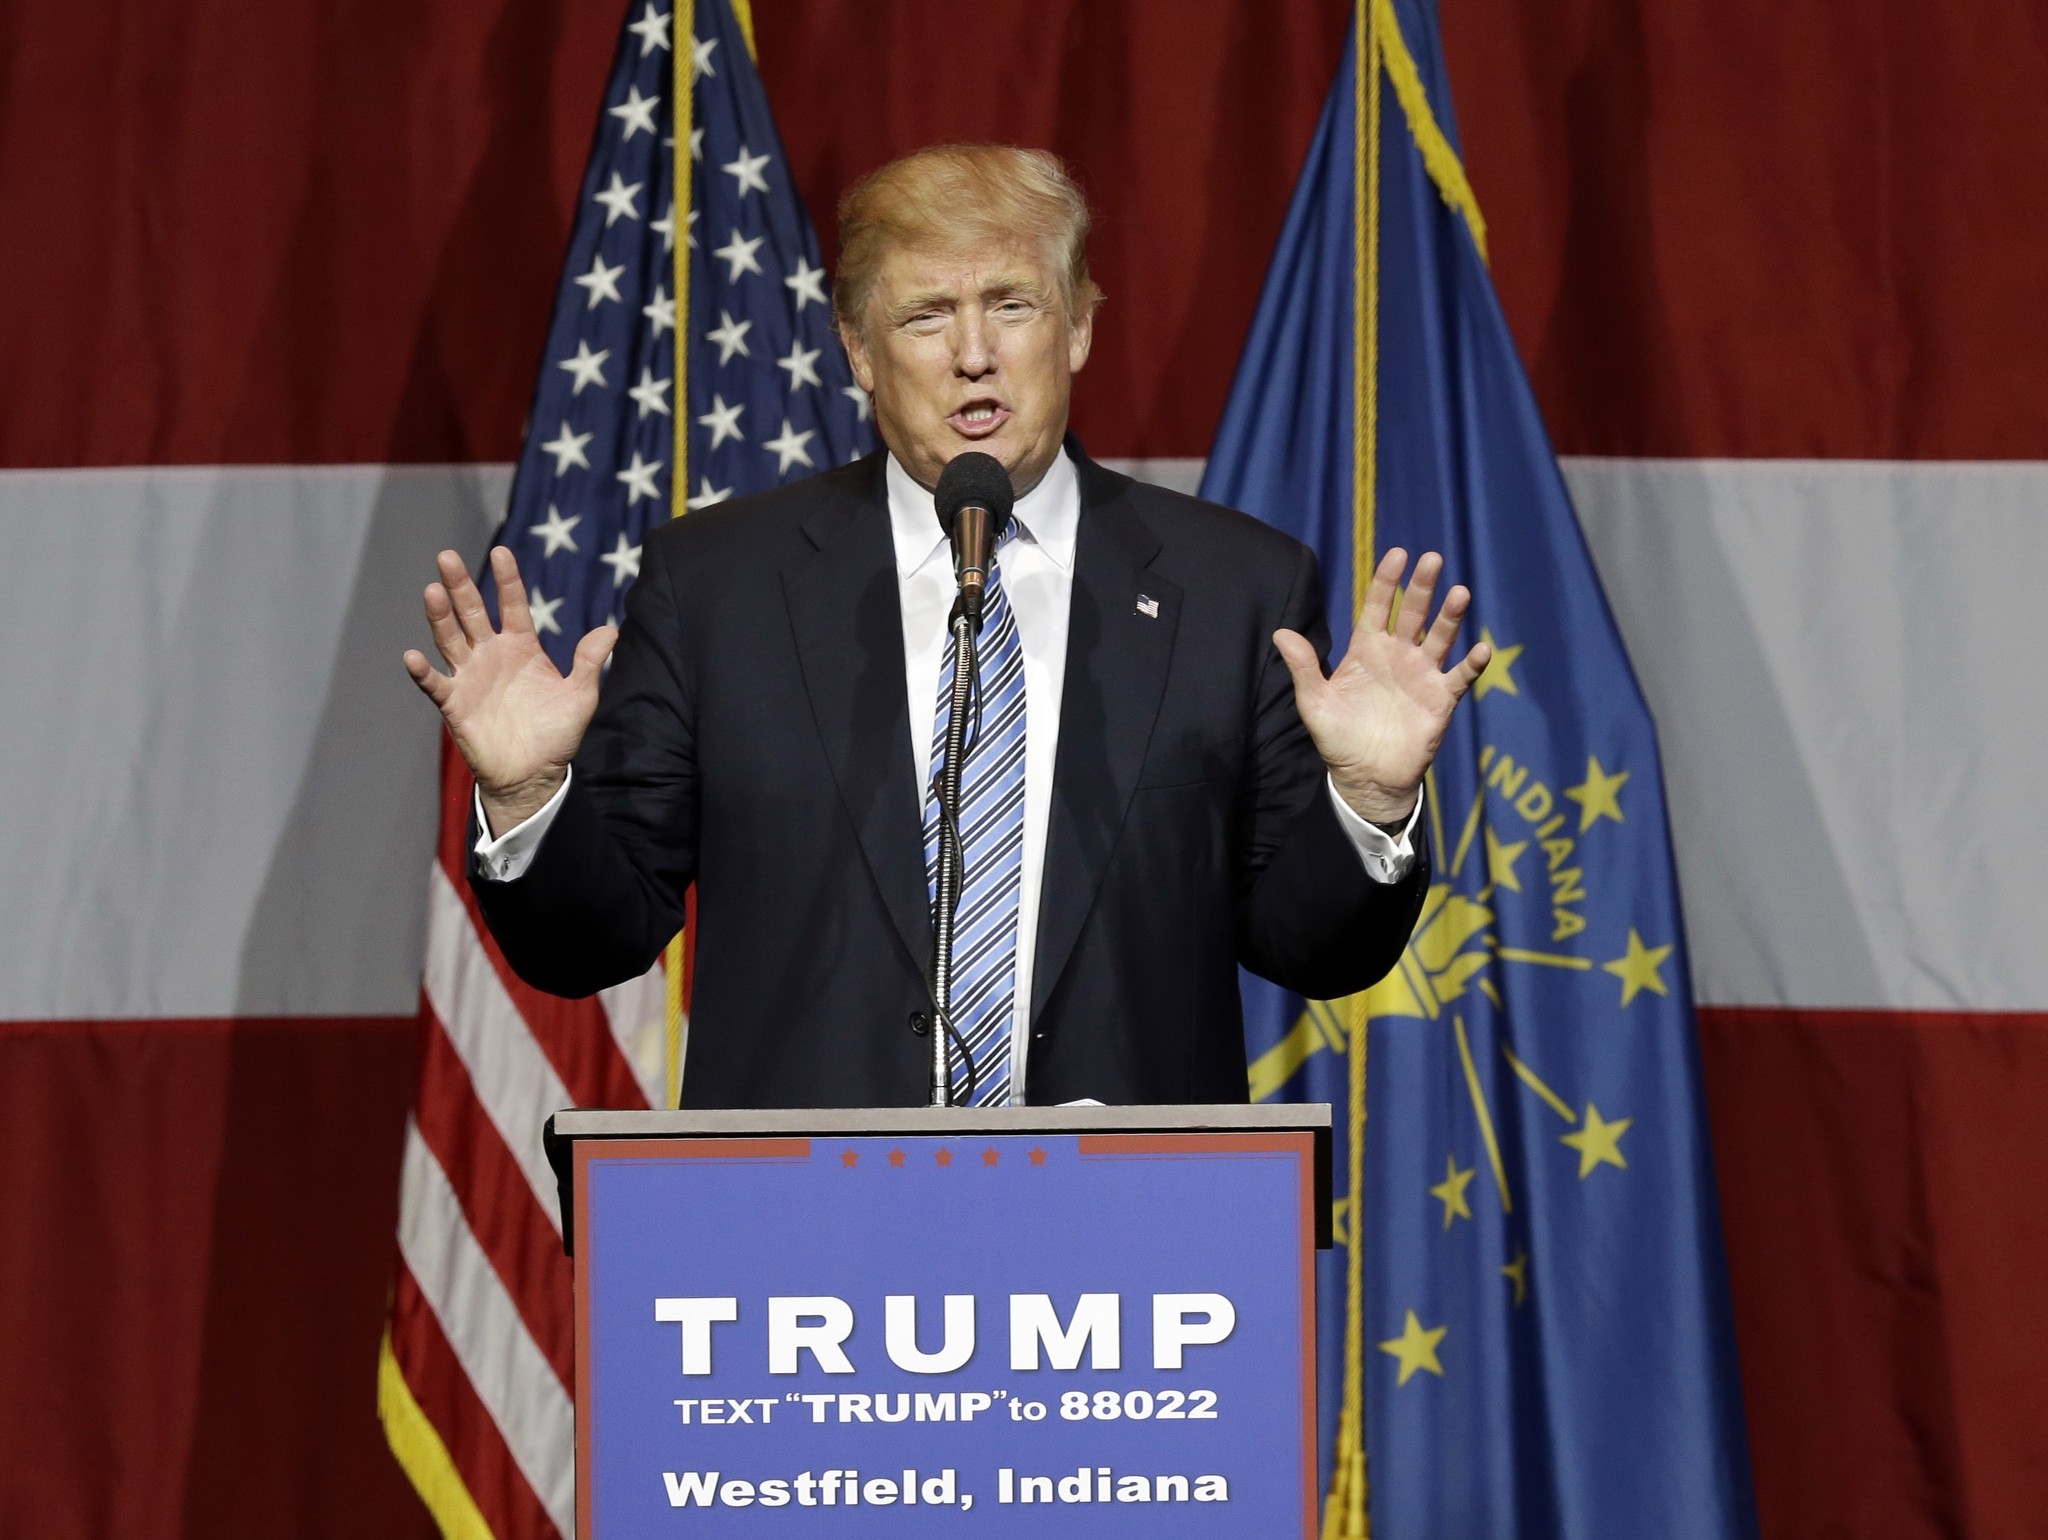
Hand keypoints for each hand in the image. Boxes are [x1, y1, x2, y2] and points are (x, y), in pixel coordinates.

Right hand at [403, 546, 616, 835]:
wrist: (535, 774)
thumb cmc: (557, 733)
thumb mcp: (580, 696)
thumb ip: (590, 661)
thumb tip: (612, 629)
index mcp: (521, 646)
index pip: (511, 605)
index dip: (506, 579)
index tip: (501, 552)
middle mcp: (491, 654)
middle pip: (472, 612)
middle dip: (461, 585)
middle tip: (447, 556)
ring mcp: (470, 676)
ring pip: (450, 639)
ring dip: (440, 616)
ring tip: (432, 591)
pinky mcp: (455, 703)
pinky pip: (436, 684)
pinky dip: (423, 672)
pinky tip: (413, 656)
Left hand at [1273, 548, 1491, 825]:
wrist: (1366, 777)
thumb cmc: (1338, 738)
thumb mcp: (1315, 703)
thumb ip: (1304, 668)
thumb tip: (1279, 633)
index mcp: (1367, 650)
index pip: (1376, 607)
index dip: (1386, 581)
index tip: (1397, 554)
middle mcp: (1398, 655)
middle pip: (1412, 614)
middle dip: (1422, 587)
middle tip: (1432, 559)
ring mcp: (1422, 674)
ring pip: (1440, 638)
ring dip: (1450, 616)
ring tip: (1460, 593)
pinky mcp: (1441, 699)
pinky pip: (1460, 677)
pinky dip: (1472, 664)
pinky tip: (1479, 650)